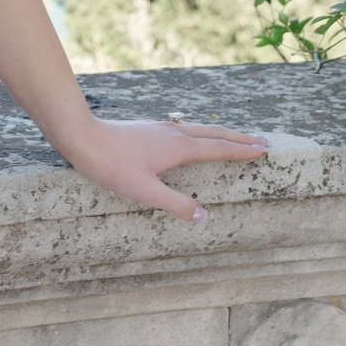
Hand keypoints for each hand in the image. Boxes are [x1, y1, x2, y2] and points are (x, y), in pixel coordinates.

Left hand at [60, 116, 270, 222]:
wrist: (82, 137)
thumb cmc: (112, 165)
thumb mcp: (145, 191)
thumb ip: (176, 204)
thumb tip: (204, 216)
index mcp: (179, 148)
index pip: (219, 148)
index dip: (242, 151)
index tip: (263, 150)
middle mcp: (174, 133)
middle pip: (215, 133)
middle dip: (240, 138)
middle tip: (262, 140)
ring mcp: (161, 128)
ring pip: (200, 128)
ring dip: (222, 133)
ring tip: (235, 137)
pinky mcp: (149, 129)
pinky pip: (186, 129)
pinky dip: (202, 132)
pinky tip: (193, 138)